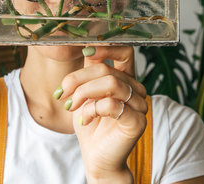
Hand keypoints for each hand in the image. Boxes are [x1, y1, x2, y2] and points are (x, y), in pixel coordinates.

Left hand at [59, 46, 147, 182]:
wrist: (95, 156)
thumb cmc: (90, 123)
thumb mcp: (84, 92)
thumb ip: (87, 71)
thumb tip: (84, 47)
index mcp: (126, 78)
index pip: (124, 51)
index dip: (105, 47)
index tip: (84, 52)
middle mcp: (136, 89)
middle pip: (106, 69)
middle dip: (78, 80)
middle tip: (63, 94)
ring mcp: (140, 105)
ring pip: (110, 83)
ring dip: (83, 94)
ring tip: (72, 107)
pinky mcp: (137, 121)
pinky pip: (112, 105)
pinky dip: (92, 110)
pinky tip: (85, 120)